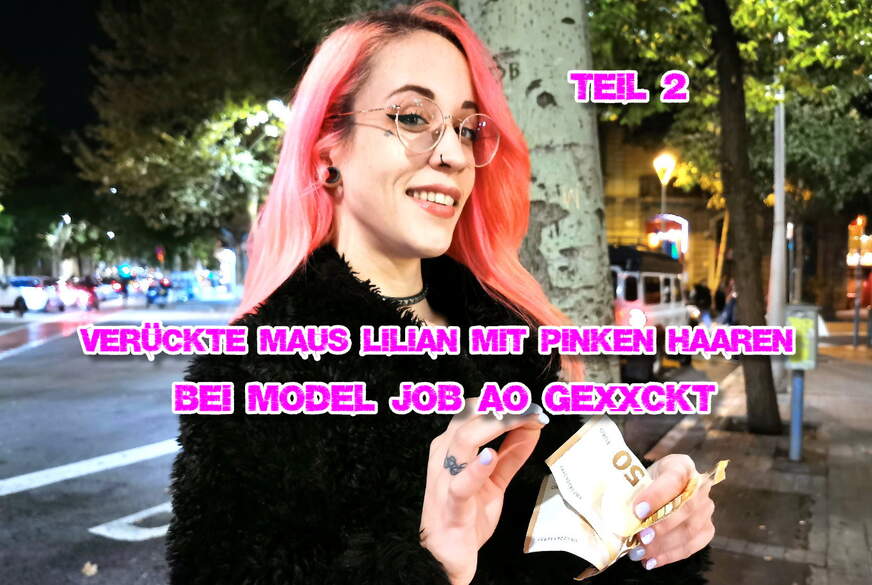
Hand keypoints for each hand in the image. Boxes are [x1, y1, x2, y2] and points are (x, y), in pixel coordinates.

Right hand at [419, 398, 549, 584]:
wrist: (446, 556)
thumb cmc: (466, 512)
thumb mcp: (494, 478)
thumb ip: (512, 453)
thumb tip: (533, 426)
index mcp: (451, 444)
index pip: (474, 409)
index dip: (504, 402)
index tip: (531, 403)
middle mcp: (444, 454)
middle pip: (470, 416)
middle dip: (504, 406)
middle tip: (534, 408)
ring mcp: (445, 478)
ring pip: (464, 439)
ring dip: (497, 425)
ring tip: (524, 420)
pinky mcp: (451, 505)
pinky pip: (461, 484)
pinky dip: (476, 469)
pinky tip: (490, 457)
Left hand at [627, 454, 715, 570]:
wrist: (659, 487)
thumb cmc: (647, 482)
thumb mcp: (639, 477)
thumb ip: (634, 492)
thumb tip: (623, 517)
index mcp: (681, 465)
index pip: (673, 478)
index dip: (657, 496)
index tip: (638, 510)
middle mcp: (699, 486)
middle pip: (687, 507)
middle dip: (662, 525)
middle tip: (640, 537)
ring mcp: (706, 508)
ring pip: (690, 530)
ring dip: (663, 545)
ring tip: (640, 552)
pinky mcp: (706, 528)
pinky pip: (692, 546)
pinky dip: (670, 555)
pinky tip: (652, 561)